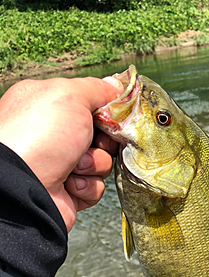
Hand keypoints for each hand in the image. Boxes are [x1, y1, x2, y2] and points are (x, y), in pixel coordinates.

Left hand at [0, 75, 123, 231]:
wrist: (24, 185)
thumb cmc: (40, 134)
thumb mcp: (69, 95)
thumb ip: (96, 88)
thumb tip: (115, 85)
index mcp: (48, 105)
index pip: (90, 105)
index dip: (107, 112)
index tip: (114, 117)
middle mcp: (53, 135)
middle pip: (101, 135)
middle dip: (104, 140)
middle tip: (94, 142)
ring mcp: (60, 164)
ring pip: (101, 162)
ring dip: (94, 164)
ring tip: (74, 167)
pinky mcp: (68, 191)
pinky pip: (95, 186)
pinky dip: (87, 185)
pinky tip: (70, 183)